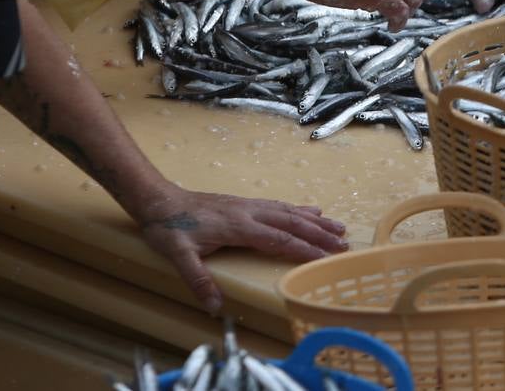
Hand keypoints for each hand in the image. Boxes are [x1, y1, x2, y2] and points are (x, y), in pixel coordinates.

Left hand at [136, 190, 346, 313]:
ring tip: (339, 227)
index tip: (325, 258)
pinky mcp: (246, 204)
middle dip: (320, 234)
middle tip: (344, 244)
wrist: (160, 200)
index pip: (278, 239)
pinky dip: (300, 209)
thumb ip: (198, 279)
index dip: (303, 249)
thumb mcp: (178, 255)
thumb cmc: (169, 228)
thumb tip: (215, 305)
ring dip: (316, 221)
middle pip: (292, 223)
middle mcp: (250, 213)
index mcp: (239, 226)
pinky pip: (280, 205)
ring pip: (290, 211)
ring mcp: (250, 206)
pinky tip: (313, 210)